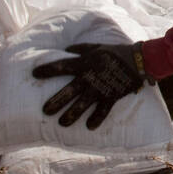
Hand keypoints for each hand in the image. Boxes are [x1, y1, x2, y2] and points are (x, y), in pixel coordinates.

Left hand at [33, 42, 149, 128]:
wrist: (138, 60)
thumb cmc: (115, 51)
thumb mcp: (96, 46)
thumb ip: (80, 48)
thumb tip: (66, 49)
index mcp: (84, 63)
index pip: (62, 66)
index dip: (48, 70)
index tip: (34, 74)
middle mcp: (89, 77)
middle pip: (69, 91)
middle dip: (56, 101)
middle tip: (45, 111)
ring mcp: (100, 89)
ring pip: (83, 104)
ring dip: (72, 114)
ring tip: (62, 123)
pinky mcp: (111, 97)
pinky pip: (103, 111)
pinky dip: (96, 119)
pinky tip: (89, 127)